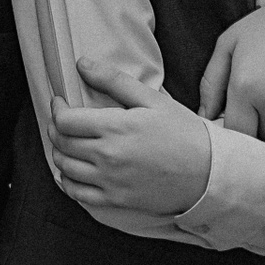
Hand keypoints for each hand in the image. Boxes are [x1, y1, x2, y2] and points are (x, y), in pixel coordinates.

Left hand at [49, 57, 209, 216]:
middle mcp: (107, 157)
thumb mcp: (152, 99)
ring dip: (59, 153)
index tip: (60, 102)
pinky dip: (67, 182)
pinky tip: (71, 172)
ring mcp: (110, 181)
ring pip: (65, 168)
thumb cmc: (183, 133)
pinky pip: (78, 194)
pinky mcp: (116, 200)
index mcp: (115, 128)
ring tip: (66, 143)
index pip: (65, 121)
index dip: (56, 109)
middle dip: (55, 128)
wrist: (209, 174)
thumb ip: (114, 81)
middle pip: (62, 143)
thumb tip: (82, 64)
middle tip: (61, 120)